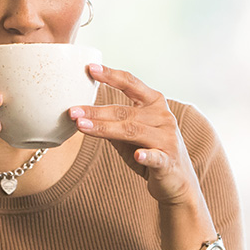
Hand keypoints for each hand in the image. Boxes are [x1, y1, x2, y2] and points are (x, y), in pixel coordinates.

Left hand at [68, 64, 197, 205]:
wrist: (177, 180)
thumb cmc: (150, 150)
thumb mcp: (130, 133)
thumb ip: (112, 121)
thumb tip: (80, 112)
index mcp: (154, 103)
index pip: (131, 84)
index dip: (111, 75)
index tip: (90, 68)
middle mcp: (163, 117)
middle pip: (125, 111)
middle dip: (97, 111)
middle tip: (72, 111)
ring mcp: (167, 138)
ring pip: (133, 131)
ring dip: (106, 128)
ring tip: (82, 127)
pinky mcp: (168, 161)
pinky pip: (156, 157)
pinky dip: (147, 155)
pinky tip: (138, 155)